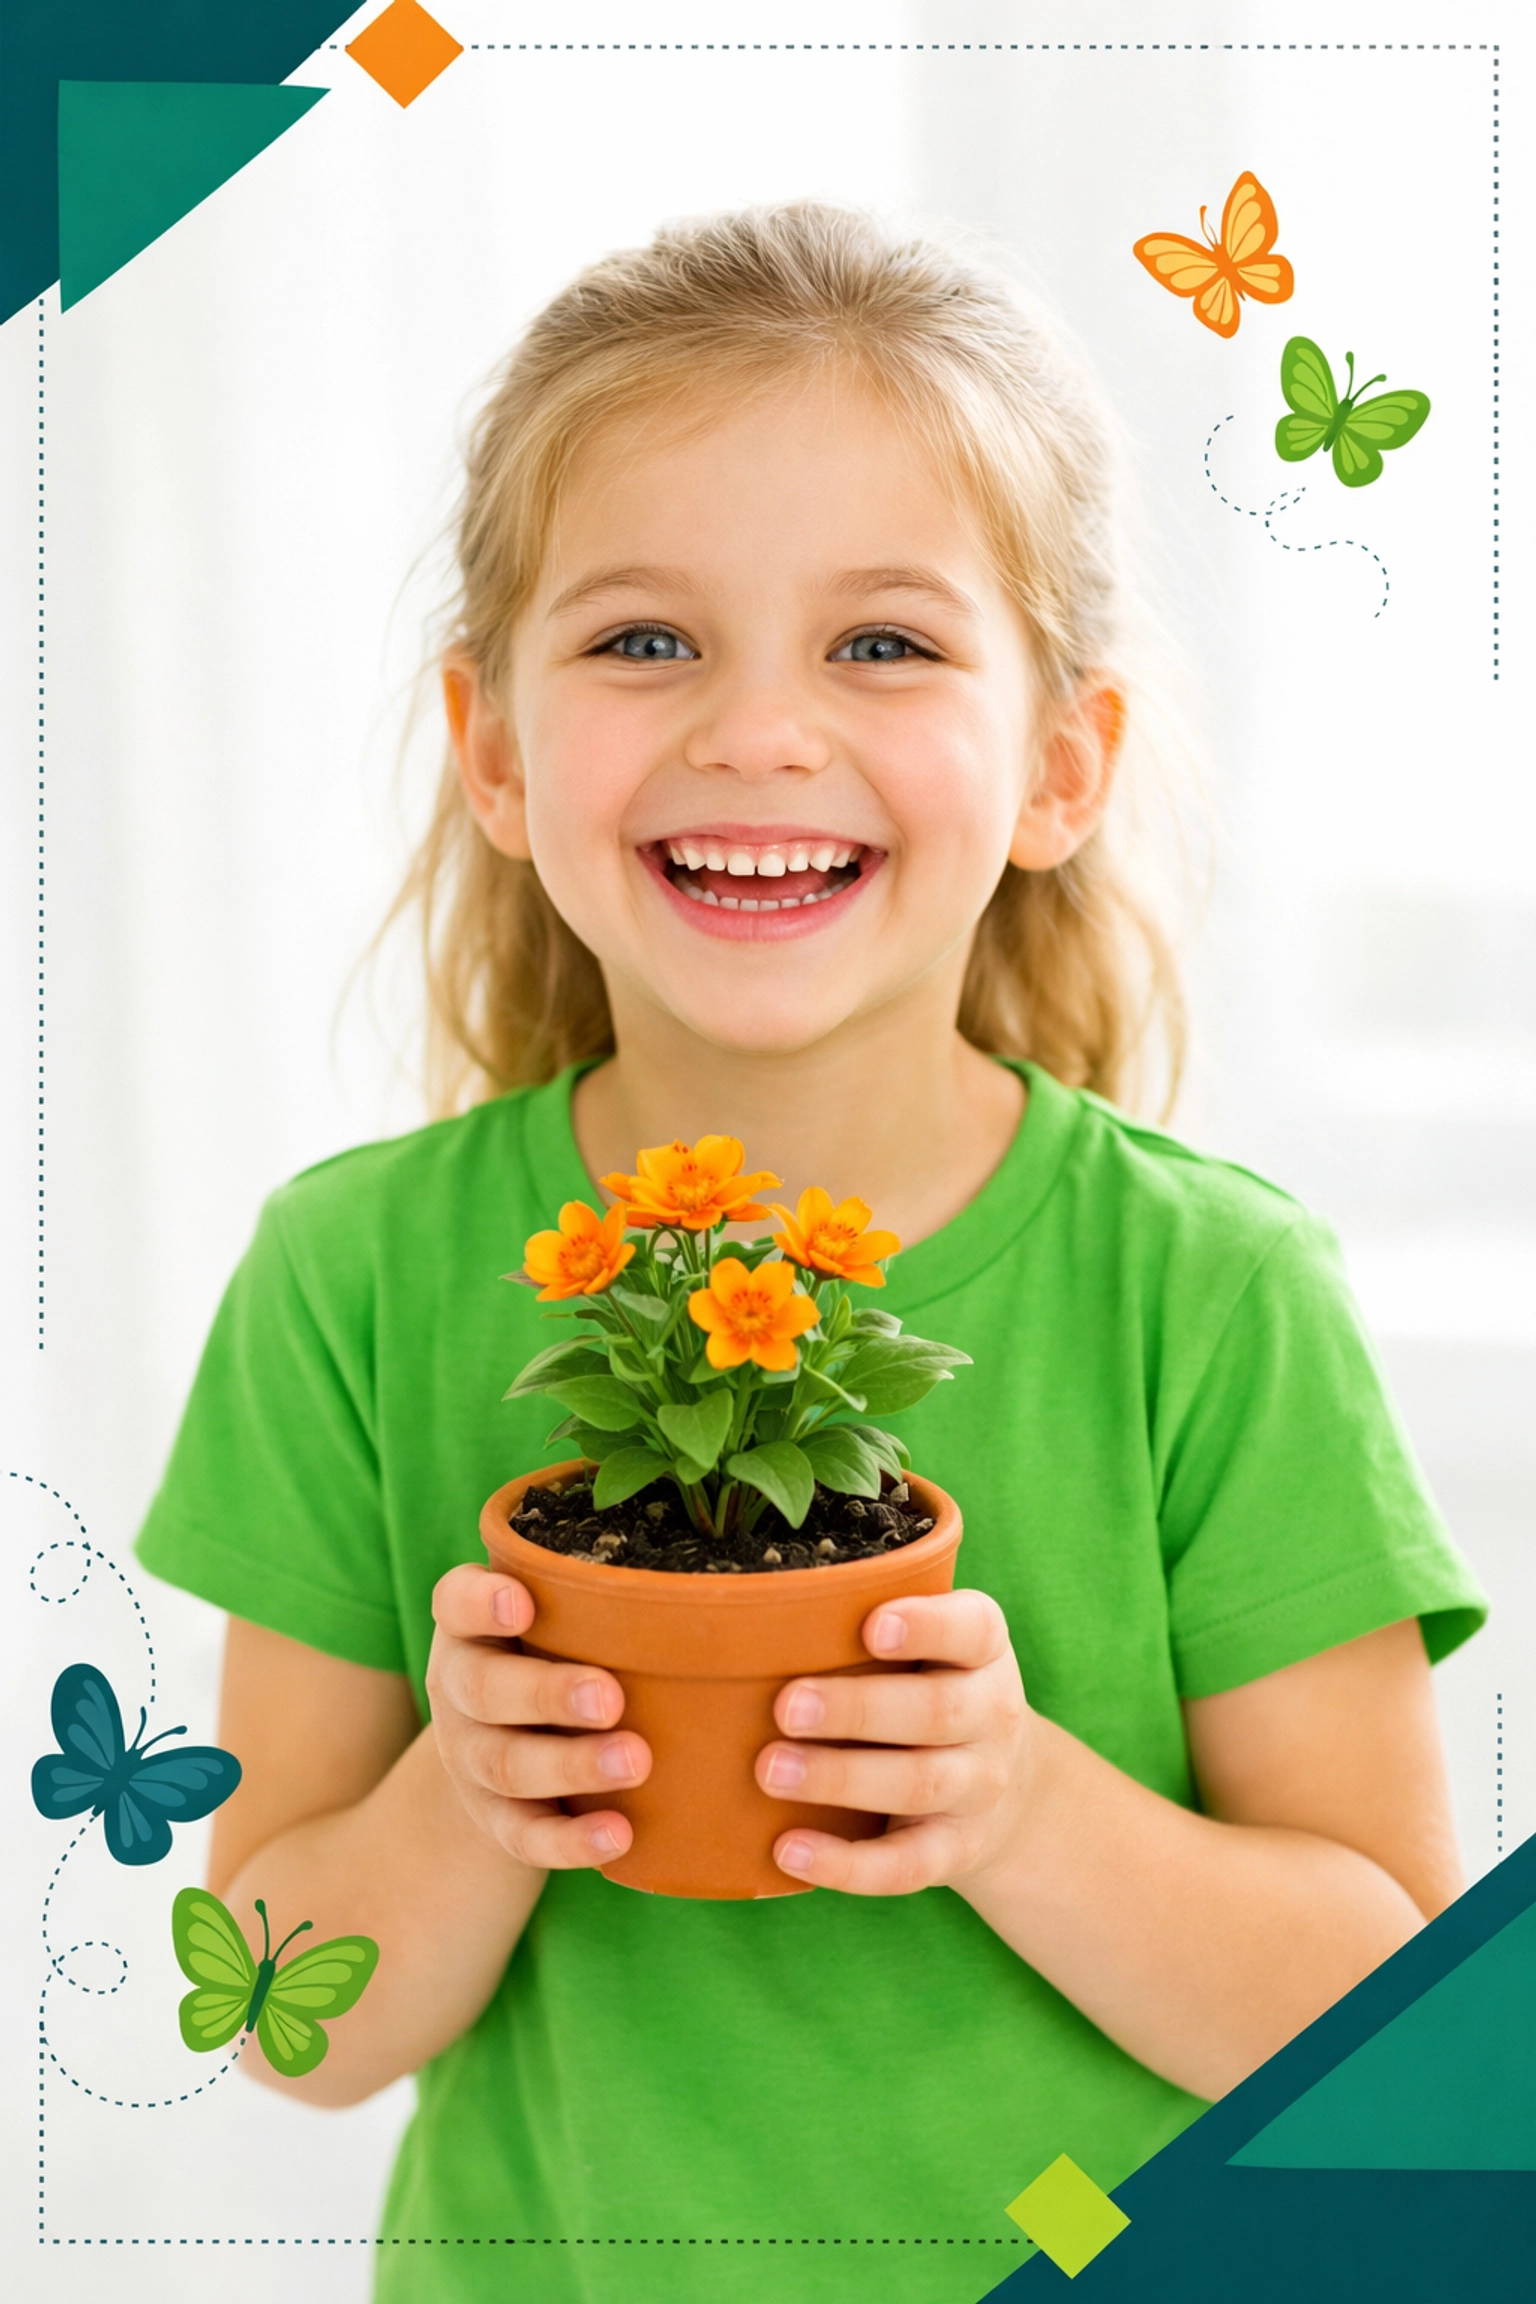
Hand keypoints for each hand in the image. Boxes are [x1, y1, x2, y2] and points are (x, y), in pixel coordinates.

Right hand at [426, 1563, 650, 1869]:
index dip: (482, 1604)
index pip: (457, 1603)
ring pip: (506, 1765)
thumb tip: (709, 1581)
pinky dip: (570, 1840)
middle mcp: (459, 1689)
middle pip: (484, 1690)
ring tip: (634, 1761)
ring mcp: (470, 1758)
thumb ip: (599, 1595)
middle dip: (547, 1694)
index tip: (522, 1603)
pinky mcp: (494, 1818)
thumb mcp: (556, 1615)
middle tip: (610, 1697)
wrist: (499, 1743)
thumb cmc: (552, 1652)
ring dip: (571, 1766)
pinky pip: (525, 1835)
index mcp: (470, 1628)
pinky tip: (618, 1835)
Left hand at [755, 1589, 1032, 1893]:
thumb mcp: (933, 1647)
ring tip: (771, 1771)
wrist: (1013, 1793)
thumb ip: (866, 1621)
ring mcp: (978, 1788)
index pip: (971, 1630)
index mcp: (983, 1650)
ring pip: (917, 1784)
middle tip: (786, 1706)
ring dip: (841, 1779)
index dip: (926, 1626)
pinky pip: (906, 1865)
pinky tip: (788, 1850)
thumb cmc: (932, 1689)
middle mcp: (992, 1715)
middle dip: (858, 1710)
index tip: (871, 1626)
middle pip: (935, 1711)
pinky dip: (847, 1864)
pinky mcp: (955, 1851)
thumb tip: (751, 1608)